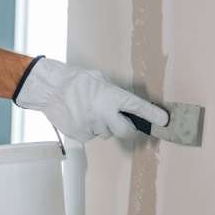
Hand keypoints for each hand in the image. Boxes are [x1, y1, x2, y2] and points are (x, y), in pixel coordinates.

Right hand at [12, 57, 168, 142]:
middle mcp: (104, 113)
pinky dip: (87, 128)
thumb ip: (112, 93)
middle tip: (119, 120)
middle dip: (125, 128)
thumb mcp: (98, 79)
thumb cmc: (74, 80)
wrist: (49, 88)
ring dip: (101, 125)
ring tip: (87, 110)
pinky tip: (79, 116)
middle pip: (126, 132)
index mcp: (111, 96)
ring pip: (105, 133)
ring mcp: (92, 126)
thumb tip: (122, 104)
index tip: (164, 121)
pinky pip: (91, 135)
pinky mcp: (81, 135)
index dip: (152, 115)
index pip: (138, 107)